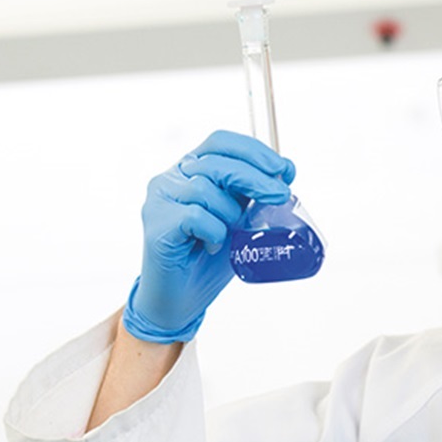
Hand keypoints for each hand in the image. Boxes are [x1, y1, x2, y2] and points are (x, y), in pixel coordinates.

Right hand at [123, 130, 295, 342]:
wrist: (181, 299)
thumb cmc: (210, 256)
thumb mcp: (239, 217)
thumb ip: (252, 194)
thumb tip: (285, 173)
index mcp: (191, 169)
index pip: (220, 142)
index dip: (253, 151)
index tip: (284, 169)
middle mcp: (171, 178)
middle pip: (217, 163)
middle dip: (256, 178)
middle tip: (281, 196)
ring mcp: (159, 199)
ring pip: (206, 189)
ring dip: (229, 214)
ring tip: (228, 235)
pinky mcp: (156, 223)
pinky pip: (195, 215)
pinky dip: (213, 231)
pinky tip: (212, 245)